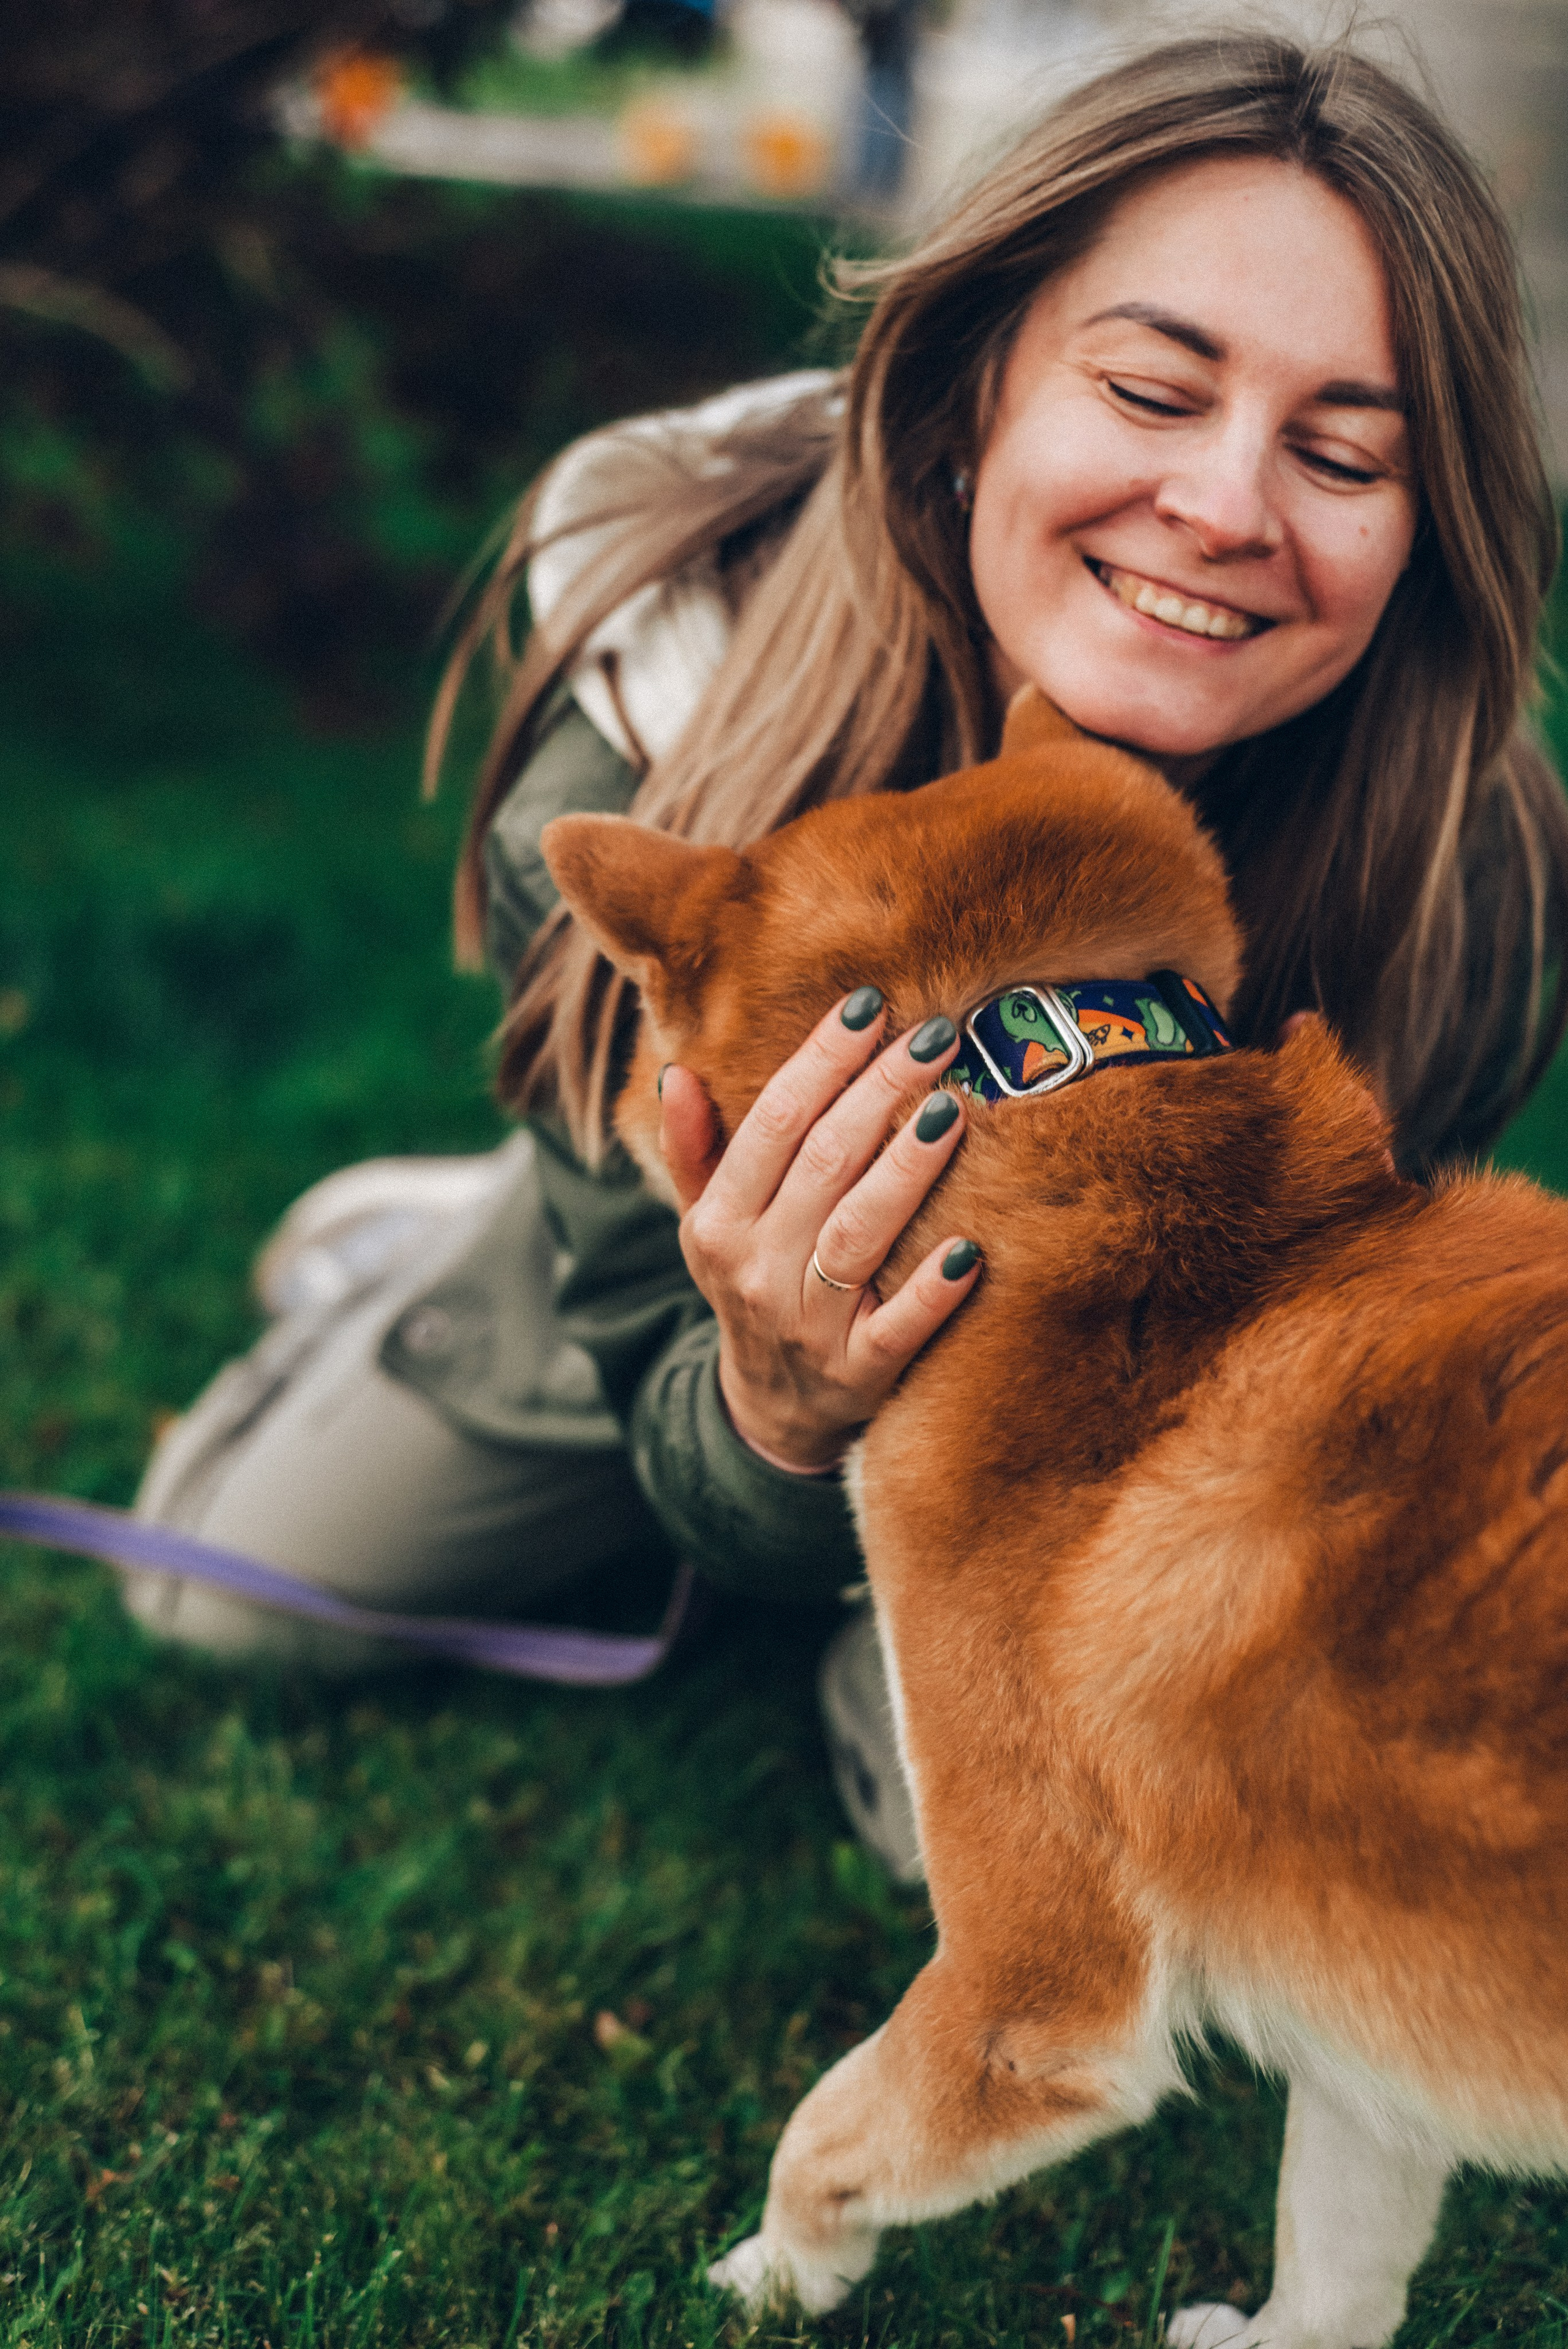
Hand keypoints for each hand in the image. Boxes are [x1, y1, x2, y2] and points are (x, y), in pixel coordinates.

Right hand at [659, 989, 981, 1472]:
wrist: (774, 1409)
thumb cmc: (754, 1285)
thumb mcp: (709, 1223)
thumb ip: (694, 1149)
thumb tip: (676, 1072)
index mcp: (718, 1224)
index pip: (771, 1124)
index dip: (821, 1061)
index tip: (870, 1006)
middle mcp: (755, 1272)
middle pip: (823, 1165)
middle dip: (879, 1093)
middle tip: (935, 1036)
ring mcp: (809, 1326)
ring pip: (859, 1234)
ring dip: (906, 1169)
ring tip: (953, 1108)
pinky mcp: (860, 1373)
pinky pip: (898, 1328)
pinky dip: (931, 1292)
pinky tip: (970, 1249)